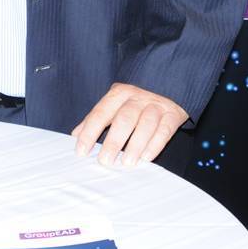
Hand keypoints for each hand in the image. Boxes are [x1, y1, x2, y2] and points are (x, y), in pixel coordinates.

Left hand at [71, 82, 188, 167]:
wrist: (167, 86)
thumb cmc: (133, 103)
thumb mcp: (113, 106)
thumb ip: (95, 120)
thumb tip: (75, 135)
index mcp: (118, 94)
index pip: (100, 113)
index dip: (89, 132)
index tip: (81, 151)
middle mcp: (137, 97)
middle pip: (124, 118)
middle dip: (114, 141)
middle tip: (105, 161)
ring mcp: (156, 105)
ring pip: (145, 124)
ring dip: (135, 145)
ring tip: (127, 162)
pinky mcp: (172, 114)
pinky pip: (164, 130)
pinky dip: (155, 144)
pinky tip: (146, 158)